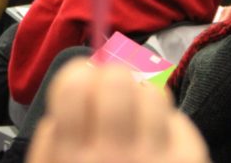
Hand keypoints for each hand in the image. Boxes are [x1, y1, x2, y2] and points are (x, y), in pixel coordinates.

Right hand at [27, 60, 207, 162]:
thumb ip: (49, 145)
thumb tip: (67, 103)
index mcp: (72, 158)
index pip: (74, 84)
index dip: (78, 75)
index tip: (81, 85)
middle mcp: (115, 155)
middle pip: (118, 80)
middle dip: (112, 82)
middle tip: (111, 101)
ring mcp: (157, 162)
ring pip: (154, 95)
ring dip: (142, 102)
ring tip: (136, 124)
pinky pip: (181, 122)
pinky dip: (168, 128)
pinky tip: (156, 147)